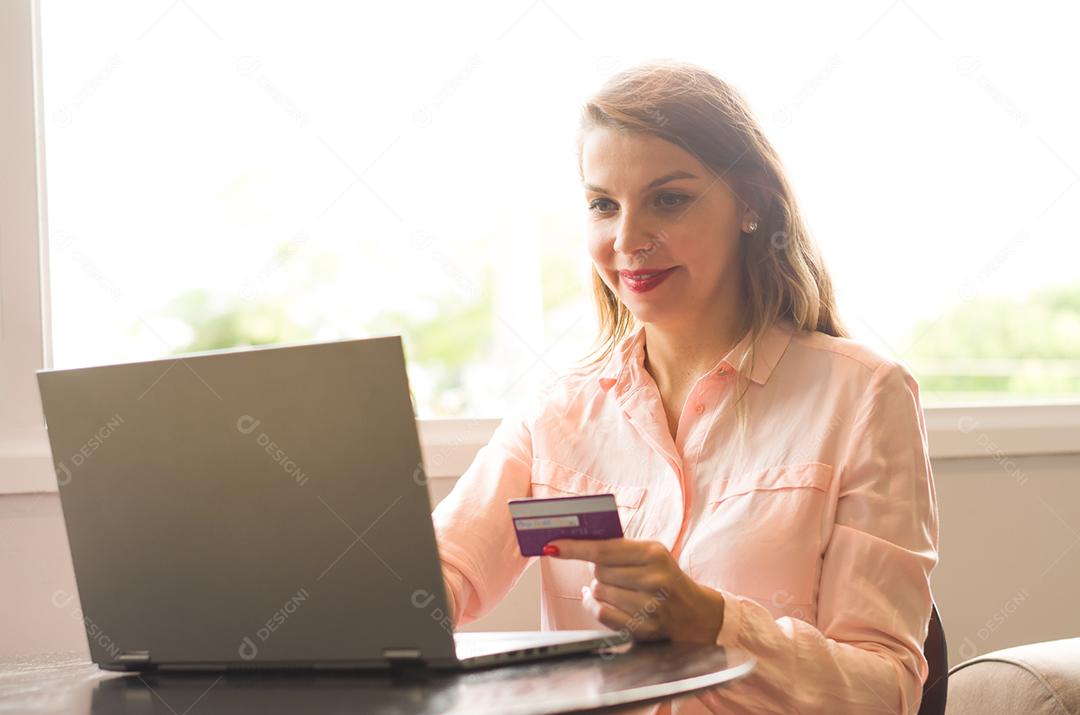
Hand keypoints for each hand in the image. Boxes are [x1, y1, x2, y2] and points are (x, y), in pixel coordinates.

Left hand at [544, 538, 724, 642]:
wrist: (694, 613)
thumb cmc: (665, 577)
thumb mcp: (651, 555)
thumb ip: (619, 548)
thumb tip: (577, 542)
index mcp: (654, 554)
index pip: (603, 549)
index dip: (575, 547)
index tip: (553, 545)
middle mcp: (654, 579)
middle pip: (599, 571)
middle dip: (598, 571)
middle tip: (611, 572)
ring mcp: (650, 606)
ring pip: (600, 592)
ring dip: (598, 589)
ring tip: (614, 588)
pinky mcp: (644, 628)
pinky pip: (603, 614)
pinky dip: (594, 605)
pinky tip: (598, 600)